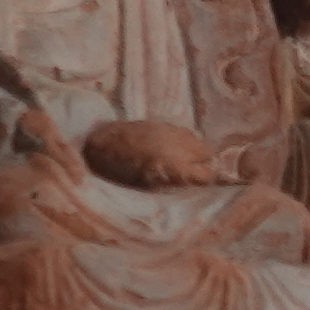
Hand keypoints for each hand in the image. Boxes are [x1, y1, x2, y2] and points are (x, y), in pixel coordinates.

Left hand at [82, 117, 217, 189]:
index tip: (200, 184)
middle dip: (204, 162)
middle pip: (208, 152)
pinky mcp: (162, 122)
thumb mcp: (148, 186)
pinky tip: (171, 146)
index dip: (206, 179)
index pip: (208, 173)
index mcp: (177, 167)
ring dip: (194, 149)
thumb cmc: (120, 172)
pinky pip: (183, 131)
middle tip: (194, 170)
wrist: (100, 143)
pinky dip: (182, 139)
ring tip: (183, 158)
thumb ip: (172, 183)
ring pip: (197, 139)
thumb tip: (187, 185)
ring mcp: (172, 131)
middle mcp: (180, 146)